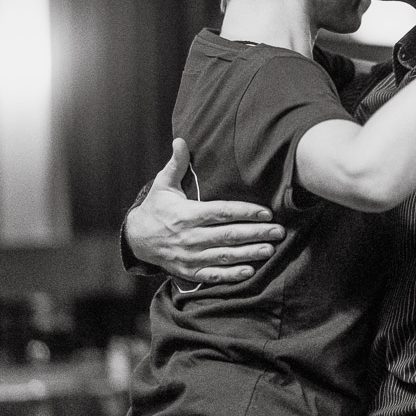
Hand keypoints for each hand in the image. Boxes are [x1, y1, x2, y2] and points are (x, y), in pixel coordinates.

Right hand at [125, 138, 285, 282]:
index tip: (267, 213)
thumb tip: (180, 140)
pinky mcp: (189, 271)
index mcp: (186, 214)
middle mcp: (189, 237)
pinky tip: (250, 271)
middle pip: (228, 235)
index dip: (245, 212)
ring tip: (270, 249)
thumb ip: (176, 164)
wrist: (136, 239)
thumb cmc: (156, 208)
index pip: (221, 213)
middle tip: (279, 231)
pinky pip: (213, 275)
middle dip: (256, 233)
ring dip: (249, 253)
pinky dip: (231, 275)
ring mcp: (190, 256)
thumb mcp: (163, 185)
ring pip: (224, 256)